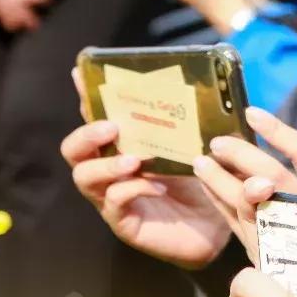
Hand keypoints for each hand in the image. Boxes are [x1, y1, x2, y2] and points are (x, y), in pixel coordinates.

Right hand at [60, 69, 230, 268]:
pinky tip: (158, 186)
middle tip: (112, 128)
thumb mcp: (200, 146)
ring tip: (133, 160)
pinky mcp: (124, 222)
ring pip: (85, 177)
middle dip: (86, 134)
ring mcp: (112, 197)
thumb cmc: (208, 180)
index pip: (97, 117)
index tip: (80, 74)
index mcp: (125, 145)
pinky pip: (114, 203)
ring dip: (106, 164)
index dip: (86, 96)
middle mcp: (111, 169)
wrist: (223, 222)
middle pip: (74, 149)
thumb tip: (204, 89)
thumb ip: (193, 123)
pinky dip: (134, 190)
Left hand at [192, 106, 296, 250]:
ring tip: (200, 162)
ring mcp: (285, 233)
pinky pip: (235, 221)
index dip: (277, 130)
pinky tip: (207, 185)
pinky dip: (219, 201)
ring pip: (247, 200)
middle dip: (242, 155)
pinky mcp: (265, 252)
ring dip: (220, 178)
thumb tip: (263, 143)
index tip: (251, 113)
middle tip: (218, 143)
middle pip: (272, 174)